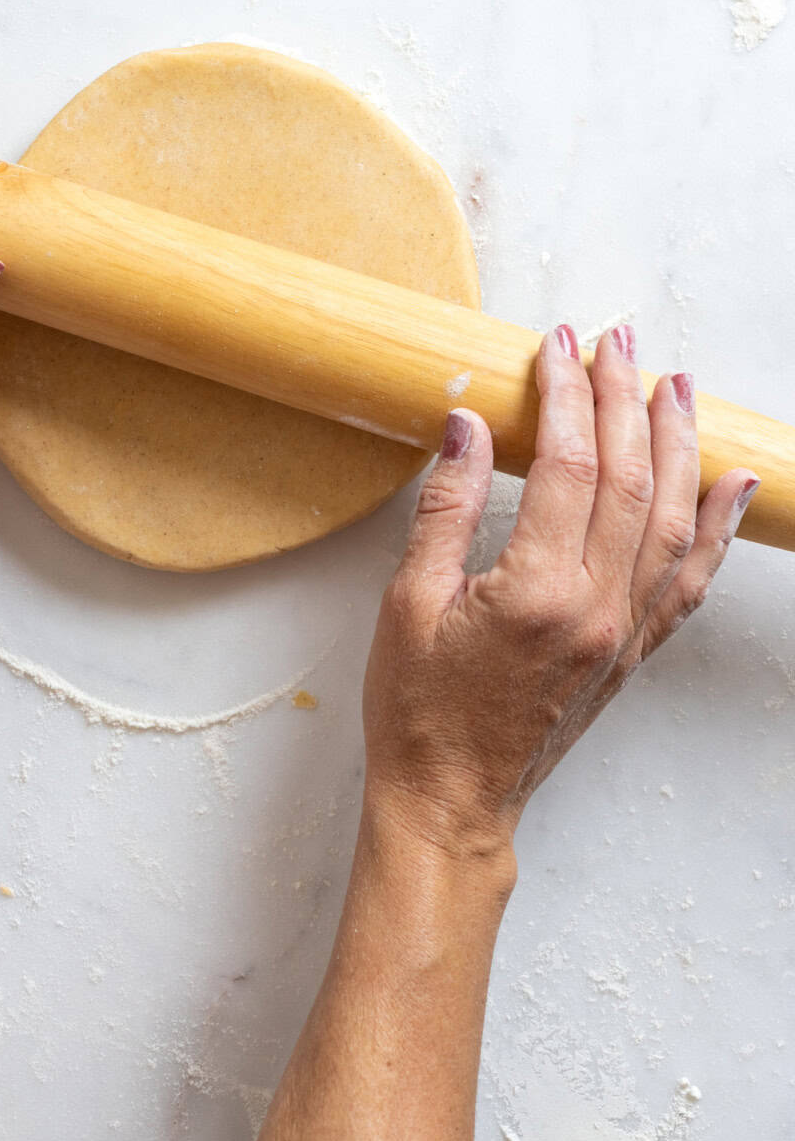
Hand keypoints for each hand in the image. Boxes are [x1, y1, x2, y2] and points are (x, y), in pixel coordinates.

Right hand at [363, 324, 759, 856]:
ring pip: (672, 520)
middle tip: (617, 341)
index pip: (567, 465)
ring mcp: (624, 632)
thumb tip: (467, 427)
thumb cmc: (418, 710)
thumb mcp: (408, 602)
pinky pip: (690, 580)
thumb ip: (444, 509)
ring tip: (676, 386)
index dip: (566, 395)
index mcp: (538, 593)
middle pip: (630, 479)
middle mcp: (597, 609)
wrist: (451, 799)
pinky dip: (718, 528)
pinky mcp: (632, 651)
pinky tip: (731, 486)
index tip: (559, 346)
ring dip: (678, 444)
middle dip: (624, 398)